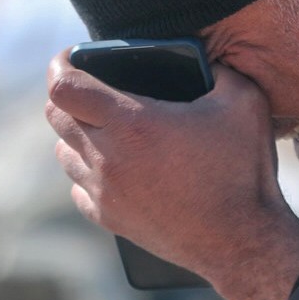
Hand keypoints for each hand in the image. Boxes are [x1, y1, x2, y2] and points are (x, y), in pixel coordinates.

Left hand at [45, 51, 298, 299]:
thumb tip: (204, 60)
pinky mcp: (109, 219)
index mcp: (131, 122)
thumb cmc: (243, 169)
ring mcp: (104, 192)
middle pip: (55, 117)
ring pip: (63, 153)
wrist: (242, 242)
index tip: (70, 57)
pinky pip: (78, 189)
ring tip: (103, 128)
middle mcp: (107, 157)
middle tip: (88, 88)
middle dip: (67, 96)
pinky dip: (88, 174)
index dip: (59, 65)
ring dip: (76, 136)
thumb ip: (219, 69)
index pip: (63, 87)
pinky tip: (113, 168)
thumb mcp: (243, 101)